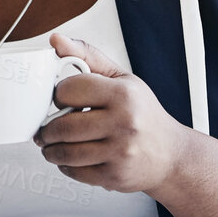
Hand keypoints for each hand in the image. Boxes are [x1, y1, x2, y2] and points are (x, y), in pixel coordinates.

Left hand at [36, 34, 200, 193]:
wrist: (170, 154)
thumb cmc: (144, 114)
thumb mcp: (121, 79)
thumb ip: (88, 57)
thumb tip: (56, 40)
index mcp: (123, 94)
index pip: (69, 90)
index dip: (58, 95)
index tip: (60, 100)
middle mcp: (124, 123)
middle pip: (63, 126)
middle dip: (47, 129)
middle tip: (47, 128)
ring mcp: (119, 152)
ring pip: (65, 152)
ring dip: (50, 150)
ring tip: (53, 144)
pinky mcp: (114, 175)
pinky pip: (75, 172)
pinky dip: (65, 166)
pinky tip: (71, 158)